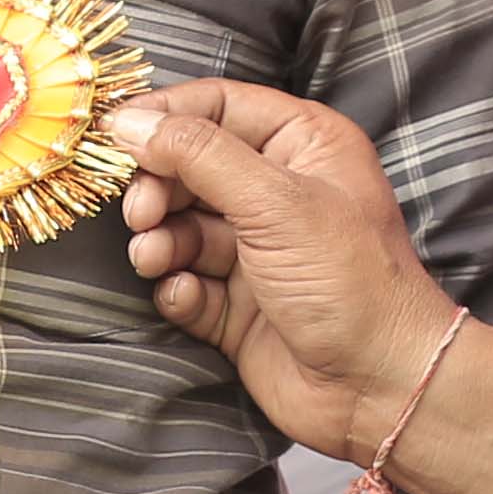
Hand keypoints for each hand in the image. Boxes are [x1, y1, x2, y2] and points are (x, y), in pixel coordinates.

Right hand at [115, 80, 461, 466]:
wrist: (378, 387)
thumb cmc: (350, 282)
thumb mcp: (277, 202)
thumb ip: (199, 155)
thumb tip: (130, 123)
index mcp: (303, 145)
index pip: (219, 106)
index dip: (165, 116)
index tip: (113, 134)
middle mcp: (277, 191)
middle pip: (188, 166)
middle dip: (157, 188)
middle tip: (142, 214)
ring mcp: (256, 249)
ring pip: (180, 226)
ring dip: (159, 241)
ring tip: (156, 258)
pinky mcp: (236, 304)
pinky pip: (184, 280)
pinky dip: (175, 286)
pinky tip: (187, 297)